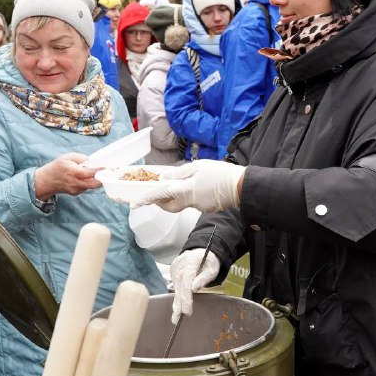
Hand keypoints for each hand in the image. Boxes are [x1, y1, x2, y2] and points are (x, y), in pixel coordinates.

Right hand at [34, 153, 101, 199]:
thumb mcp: (68, 157)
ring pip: (91, 186)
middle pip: (93, 184)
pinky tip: (85, 178)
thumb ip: (82, 158)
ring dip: (95, 180)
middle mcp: (74, 182)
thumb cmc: (59, 166)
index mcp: (72, 171)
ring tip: (94, 173)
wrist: (48, 179)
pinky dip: (89, 183)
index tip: (105, 168)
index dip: (98, 171)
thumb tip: (92, 161)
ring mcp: (75, 189)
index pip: (88, 173)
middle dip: (101, 178)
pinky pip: (87, 188)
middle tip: (106, 172)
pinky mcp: (76, 193)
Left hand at [130, 160, 244, 212]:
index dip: (146, 199)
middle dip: (161, 201)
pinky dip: (192, 195)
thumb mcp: (198, 167)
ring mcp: (198, 207)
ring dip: (179, 195)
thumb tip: (164, 178)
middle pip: (169, 205)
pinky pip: (193, 203)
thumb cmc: (221, 174)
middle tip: (157, 192)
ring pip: (181, 203)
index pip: (160, 196)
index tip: (134, 204)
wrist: (241, 186)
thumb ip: (179, 173)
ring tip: (187, 182)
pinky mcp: (206, 208)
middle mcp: (190, 202)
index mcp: (186, 190)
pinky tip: (201, 186)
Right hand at [170, 248, 220, 323]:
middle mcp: (179, 267)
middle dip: (179, 304)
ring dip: (176, 302)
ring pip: (175, 288)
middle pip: (178, 288)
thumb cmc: (209, 260)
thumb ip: (204, 278)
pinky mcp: (173, 272)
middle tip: (177, 319)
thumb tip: (194, 288)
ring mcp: (174, 269)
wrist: (200, 251)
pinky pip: (175, 286)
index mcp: (189, 264)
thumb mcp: (212, 268)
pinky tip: (177, 307)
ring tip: (175, 317)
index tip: (187, 311)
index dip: (186, 298)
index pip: (186, 283)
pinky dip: (176, 296)